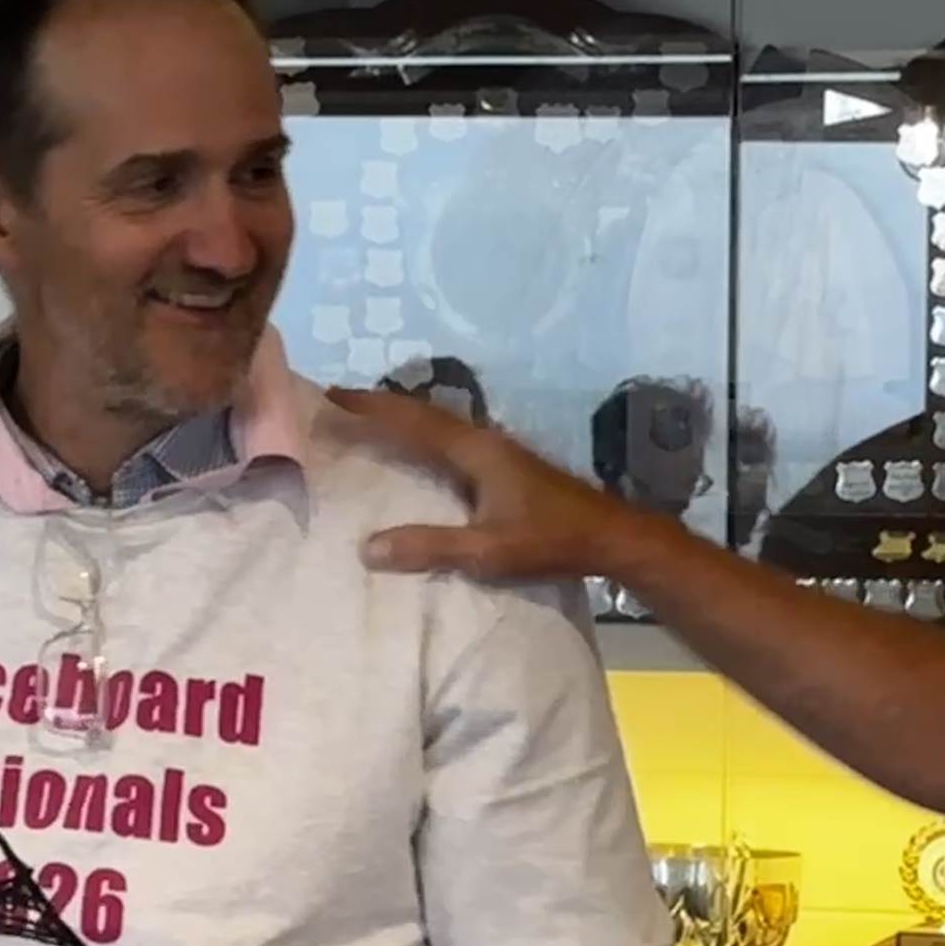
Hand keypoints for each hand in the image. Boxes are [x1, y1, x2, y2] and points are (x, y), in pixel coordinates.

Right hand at [327, 387, 648, 584]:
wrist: (611, 536)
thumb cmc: (551, 540)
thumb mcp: (488, 550)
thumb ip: (431, 547)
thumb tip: (368, 547)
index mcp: (476, 451)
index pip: (414, 421)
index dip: (373, 407)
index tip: (333, 394)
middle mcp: (485, 441)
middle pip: (425, 415)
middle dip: (382, 407)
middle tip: (341, 403)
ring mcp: (499, 452)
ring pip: (441, 425)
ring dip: (405, 420)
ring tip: (370, 421)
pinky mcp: (508, 467)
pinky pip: (453, 441)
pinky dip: (425, 438)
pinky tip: (420, 453)